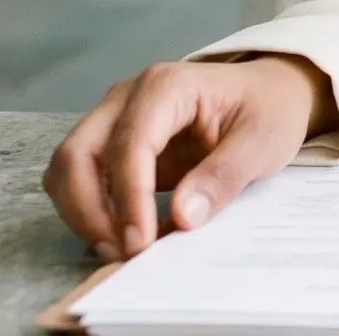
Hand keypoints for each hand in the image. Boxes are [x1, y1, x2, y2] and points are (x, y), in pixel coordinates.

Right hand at [42, 55, 335, 261]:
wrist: (269, 92)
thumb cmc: (268, 109)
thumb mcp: (263, 141)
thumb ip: (224, 177)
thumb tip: (183, 217)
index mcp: (167, 86)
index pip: (130, 144)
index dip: (129, 197)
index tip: (141, 242)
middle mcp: (128, 97)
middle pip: (77, 154)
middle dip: (88, 210)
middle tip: (124, 253)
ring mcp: (115, 119)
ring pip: (69, 168)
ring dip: (83, 213)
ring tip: (122, 249)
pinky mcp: (114, 144)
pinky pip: (83, 179)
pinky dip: (90, 210)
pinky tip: (123, 235)